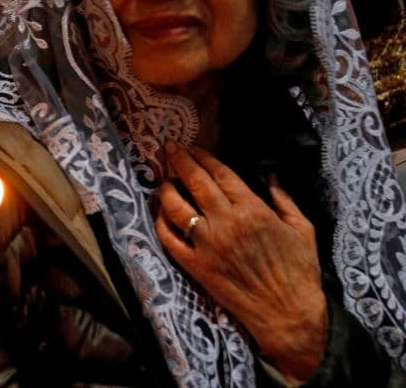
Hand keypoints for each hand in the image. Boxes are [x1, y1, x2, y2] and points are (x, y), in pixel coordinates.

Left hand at [155, 144, 326, 381]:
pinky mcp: (195, 266)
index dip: (204, 157)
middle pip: (195, 182)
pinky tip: (161, 213)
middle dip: (180, 161)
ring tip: (164, 181)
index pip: (220, 174)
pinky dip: (161, 222)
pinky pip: (169, 239)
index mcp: (252, 210)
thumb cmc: (300, 272)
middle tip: (169, 149)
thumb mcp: (302, 229)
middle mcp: (226, 222)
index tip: (193, 147)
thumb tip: (271, 175)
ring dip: (166, 189)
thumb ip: (284, 199)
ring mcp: (207, 244)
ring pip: (176, 207)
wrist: (289, 314)